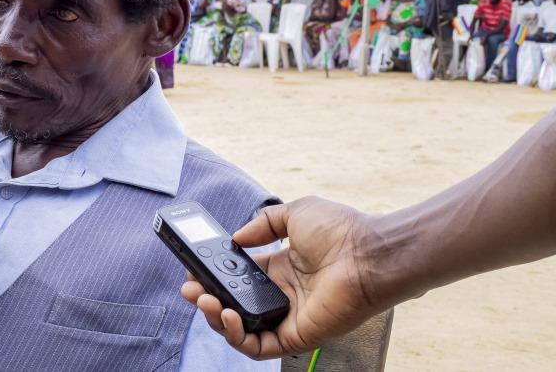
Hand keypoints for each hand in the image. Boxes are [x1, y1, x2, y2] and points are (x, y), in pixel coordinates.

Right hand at [181, 197, 380, 359]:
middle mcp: (282, 295)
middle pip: (234, 305)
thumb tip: (237, 237)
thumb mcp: (294, 214)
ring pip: (241, 330)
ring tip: (204, 300)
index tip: (194, 266)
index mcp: (280, 268)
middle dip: (206, 298)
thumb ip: (263, 223)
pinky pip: (259, 346)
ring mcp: (288, 317)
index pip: (238, 277)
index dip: (214, 274)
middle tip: (190, 289)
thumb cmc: (341, 231)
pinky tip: (228, 316)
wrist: (369, 253)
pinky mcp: (295, 336)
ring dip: (216, 319)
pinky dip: (237, 336)